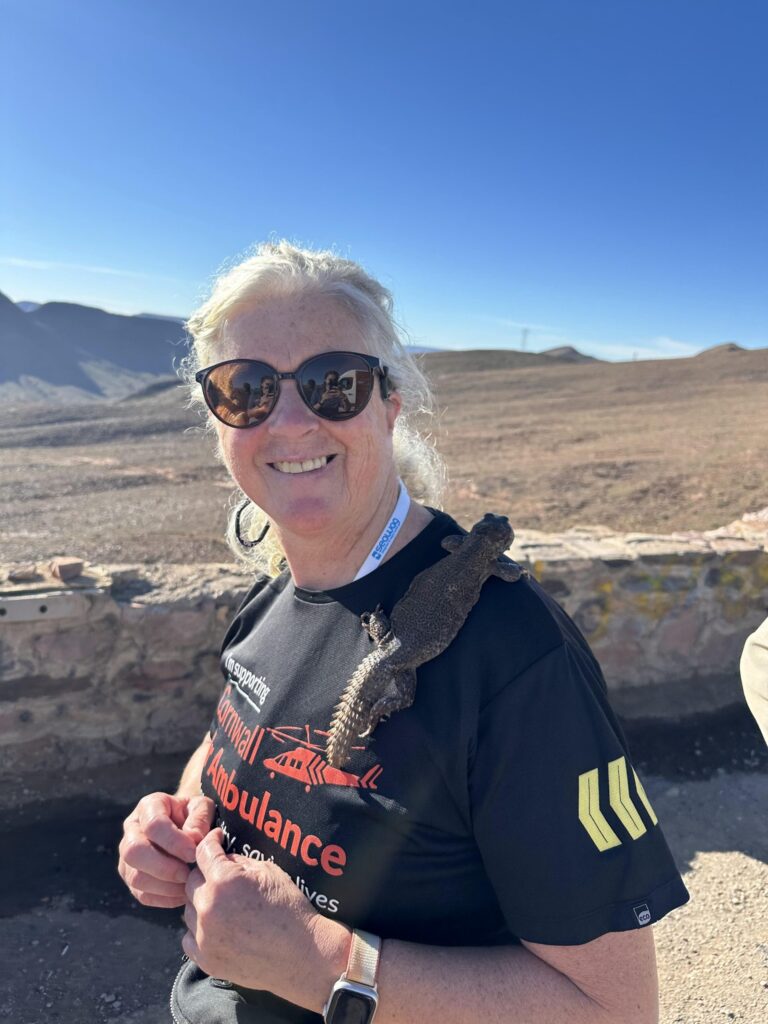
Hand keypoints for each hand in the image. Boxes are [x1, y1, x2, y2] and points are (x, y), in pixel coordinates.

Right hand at [118, 793, 214, 907]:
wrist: (189, 828)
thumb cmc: (196, 816)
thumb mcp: (203, 808)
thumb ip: (199, 819)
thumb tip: (192, 839)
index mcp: (149, 807)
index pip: (153, 824)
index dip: (173, 841)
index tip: (193, 853)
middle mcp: (132, 830)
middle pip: (134, 852)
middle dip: (163, 867)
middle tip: (188, 874)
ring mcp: (127, 856)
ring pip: (135, 877)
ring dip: (165, 886)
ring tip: (189, 885)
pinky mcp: (132, 879)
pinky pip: (142, 894)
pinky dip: (164, 898)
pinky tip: (183, 893)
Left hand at [182, 829, 350, 1010]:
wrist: (301, 955)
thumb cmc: (290, 909)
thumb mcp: (269, 871)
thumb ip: (239, 862)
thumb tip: (222, 858)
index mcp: (224, 881)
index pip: (203, 852)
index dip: (211, 841)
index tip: (216, 840)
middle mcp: (208, 908)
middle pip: (190, 881)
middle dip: (205, 874)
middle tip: (222, 876)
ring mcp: (204, 937)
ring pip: (187, 909)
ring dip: (200, 902)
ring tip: (223, 904)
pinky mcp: (205, 959)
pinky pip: (188, 937)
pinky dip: (198, 929)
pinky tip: (218, 926)